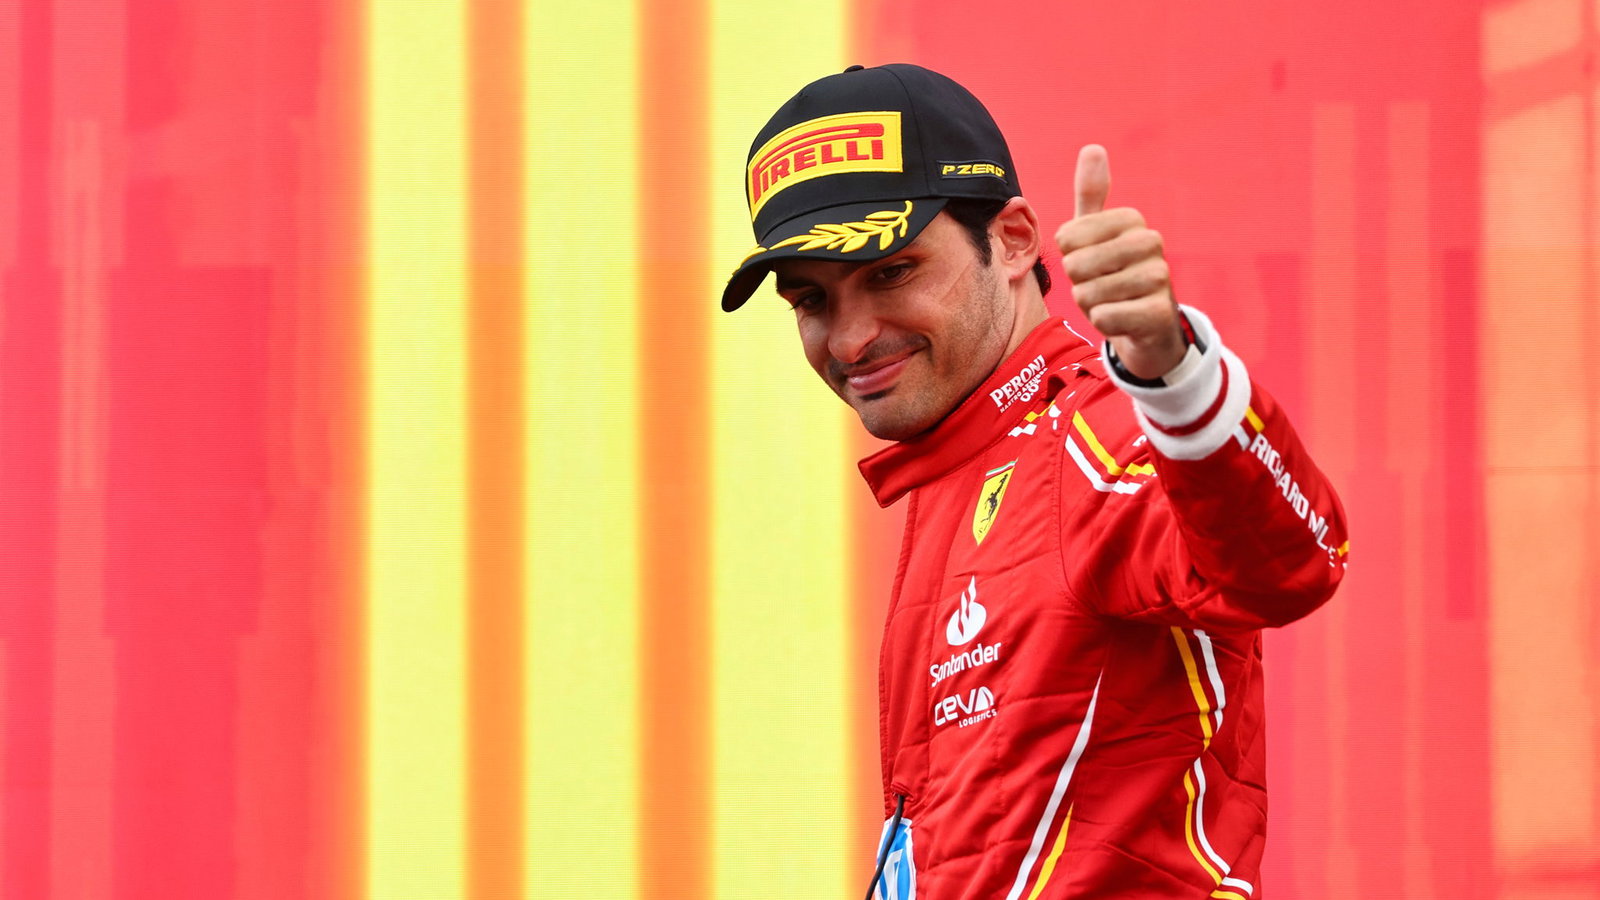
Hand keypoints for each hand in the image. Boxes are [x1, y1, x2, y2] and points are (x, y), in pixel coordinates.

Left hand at [1055, 145, 1185, 380]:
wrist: (1146, 322)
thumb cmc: (1112, 272)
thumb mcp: (1096, 233)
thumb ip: (1091, 194)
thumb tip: (1093, 148)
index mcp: (1131, 219)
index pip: (1067, 238)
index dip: (1068, 255)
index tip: (1088, 259)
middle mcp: (1151, 242)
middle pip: (1076, 265)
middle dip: (1077, 282)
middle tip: (1098, 283)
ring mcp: (1160, 278)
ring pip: (1088, 294)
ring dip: (1090, 304)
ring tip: (1110, 300)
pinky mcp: (1159, 313)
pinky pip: (1105, 317)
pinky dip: (1103, 322)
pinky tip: (1120, 318)